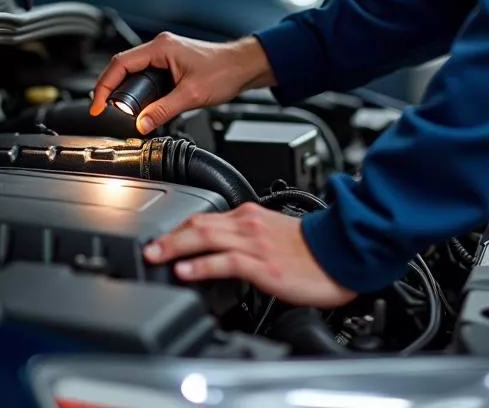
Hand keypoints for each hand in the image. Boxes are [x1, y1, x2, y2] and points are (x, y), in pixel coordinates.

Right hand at [89, 33, 275, 133]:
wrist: (243, 66)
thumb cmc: (224, 71)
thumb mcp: (191, 95)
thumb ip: (163, 110)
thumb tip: (141, 124)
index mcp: (161, 48)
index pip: (120, 64)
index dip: (105, 86)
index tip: (98, 105)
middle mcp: (160, 47)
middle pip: (123, 66)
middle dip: (111, 88)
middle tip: (105, 110)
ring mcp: (165, 54)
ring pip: (134, 71)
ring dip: (125, 90)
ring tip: (118, 109)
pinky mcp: (171, 63)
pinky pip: (146, 75)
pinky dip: (139, 89)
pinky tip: (139, 103)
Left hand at [143, 203, 355, 309]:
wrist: (342, 252)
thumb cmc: (312, 249)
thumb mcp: (274, 237)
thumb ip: (247, 239)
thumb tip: (222, 252)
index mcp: (251, 215)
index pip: (206, 216)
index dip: (179, 228)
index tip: (160, 238)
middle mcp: (249, 224)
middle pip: (199, 223)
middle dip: (169, 235)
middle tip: (146, 246)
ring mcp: (255, 243)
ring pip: (206, 238)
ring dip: (175, 247)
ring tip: (155, 256)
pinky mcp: (262, 265)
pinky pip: (225, 262)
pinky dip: (201, 266)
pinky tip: (185, 271)